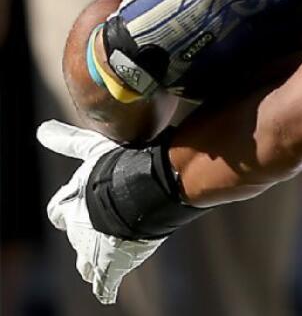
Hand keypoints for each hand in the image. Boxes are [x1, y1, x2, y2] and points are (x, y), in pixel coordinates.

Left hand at [38, 120, 164, 304]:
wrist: (139, 193)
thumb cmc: (117, 167)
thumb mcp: (91, 149)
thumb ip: (66, 141)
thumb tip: (40, 129)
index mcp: (71, 202)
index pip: (59, 209)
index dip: (69, 207)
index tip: (78, 205)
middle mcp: (78, 229)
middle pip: (74, 238)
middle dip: (84, 236)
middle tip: (100, 232)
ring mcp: (93, 249)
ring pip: (86, 262)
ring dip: (94, 261)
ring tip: (105, 260)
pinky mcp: (112, 264)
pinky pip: (104, 282)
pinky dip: (105, 287)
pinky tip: (106, 293)